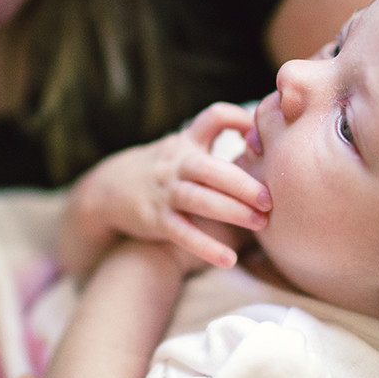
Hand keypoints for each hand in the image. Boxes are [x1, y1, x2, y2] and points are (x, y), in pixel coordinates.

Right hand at [61, 102, 270, 272]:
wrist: (108, 188)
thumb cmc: (163, 168)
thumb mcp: (184, 145)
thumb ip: (216, 137)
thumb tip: (261, 135)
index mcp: (188, 142)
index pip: (212, 118)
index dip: (237, 119)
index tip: (259, 132)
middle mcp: (177, 164)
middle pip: (211, 169)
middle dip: (243, 183)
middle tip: (269, 199)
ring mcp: (166, 192)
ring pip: (200, 200)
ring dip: (231, 211)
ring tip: (260, 223)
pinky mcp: (156, 219)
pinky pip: (183, 233)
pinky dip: (206, 247)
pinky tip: (229, 259)